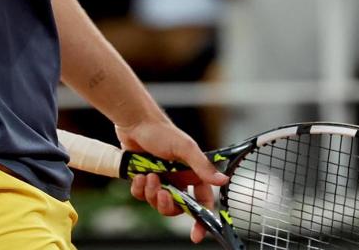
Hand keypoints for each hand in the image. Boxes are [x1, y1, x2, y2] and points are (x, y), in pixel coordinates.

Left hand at [117, 118, 228, 244]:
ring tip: (150, 176)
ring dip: (152, 193)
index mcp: (192, 174)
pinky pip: (142, 196)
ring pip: (158, 203)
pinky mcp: (144, 180)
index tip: (197, 235)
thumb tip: (224, 181)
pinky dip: (139, 188)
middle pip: (177, 208)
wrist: (135, 122)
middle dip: (168, 205)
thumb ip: (203, 166)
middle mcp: (178, 180)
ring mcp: (161, 180)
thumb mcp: (185, 148)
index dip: (201, 220)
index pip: (202, 202)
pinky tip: (140, 175)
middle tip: (164, 193)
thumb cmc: (162, 131)